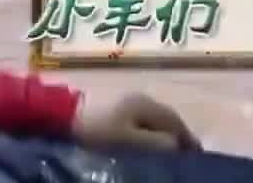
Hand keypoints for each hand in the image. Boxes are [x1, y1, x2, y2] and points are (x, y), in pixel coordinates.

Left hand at [71, 89, 201, 150]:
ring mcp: (124, 100)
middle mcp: (140, 97)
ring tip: (164, 151)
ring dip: (160, 134)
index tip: (195, 155)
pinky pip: (138, 119)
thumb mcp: (127, 139)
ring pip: (151, 119)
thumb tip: (175, 146)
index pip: (175, 122)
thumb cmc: (96, 129)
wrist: (57, 116)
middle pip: (165, 118)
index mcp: (146, 103)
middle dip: (175, 136)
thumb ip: (155, 143)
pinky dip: (146, 131)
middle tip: (182, 154)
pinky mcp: (111, 106)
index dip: (187, 138)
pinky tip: (142, 141)